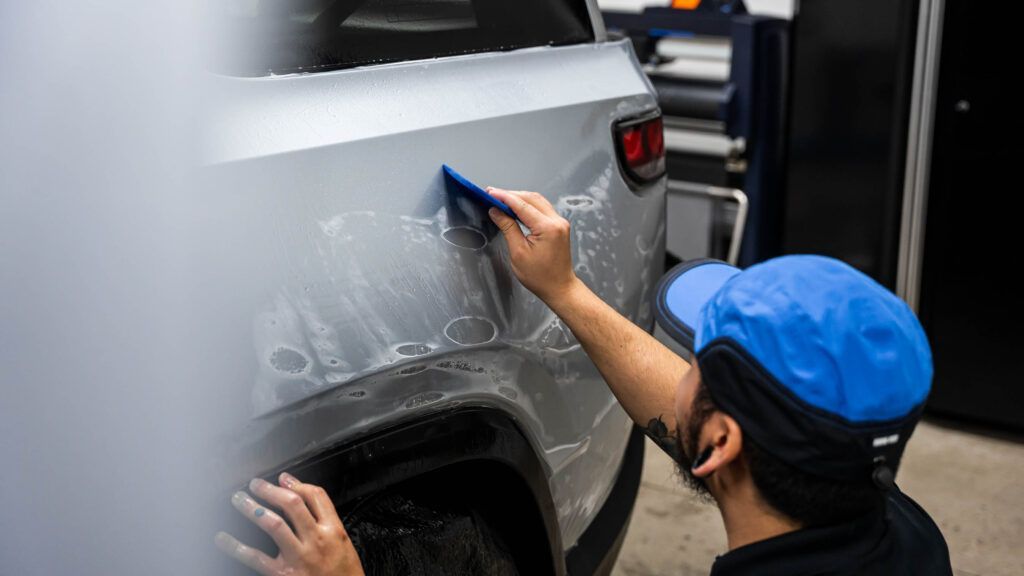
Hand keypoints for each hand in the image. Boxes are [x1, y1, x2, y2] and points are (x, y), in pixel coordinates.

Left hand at [216, 473, 364, 575]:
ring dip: (253, 508)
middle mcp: (316, 540)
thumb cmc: (344, 574)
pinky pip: (256, 557)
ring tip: (239, 499)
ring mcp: (299, 557)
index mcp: (333, 530)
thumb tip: (304, 500)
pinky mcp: (283, 574)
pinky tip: (223, 538)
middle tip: (256, 484)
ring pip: (273, 523)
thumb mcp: (343, 543)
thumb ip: (326, 522)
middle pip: (292, 504)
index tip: (283, 479)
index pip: (316, 496)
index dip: (297, 483)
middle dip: (271, 490)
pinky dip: (236, 547)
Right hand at [486, 188, 580, 303]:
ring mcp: (560, 222)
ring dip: (519, 199)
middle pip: (531, 198)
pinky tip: (516, 208)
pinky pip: (542, 208)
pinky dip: (528, 206)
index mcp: (548, 228)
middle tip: (492, 195)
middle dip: (510, 195)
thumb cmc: (540, 277)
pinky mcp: (559, 226)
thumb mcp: (518, 252)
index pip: (522, 205)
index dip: (504, 197)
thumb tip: (496, 211)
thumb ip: (508, 228)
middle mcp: (557, 221)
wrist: (559, 287)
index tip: (490, 193)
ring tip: (501, 200)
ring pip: (537, 201)